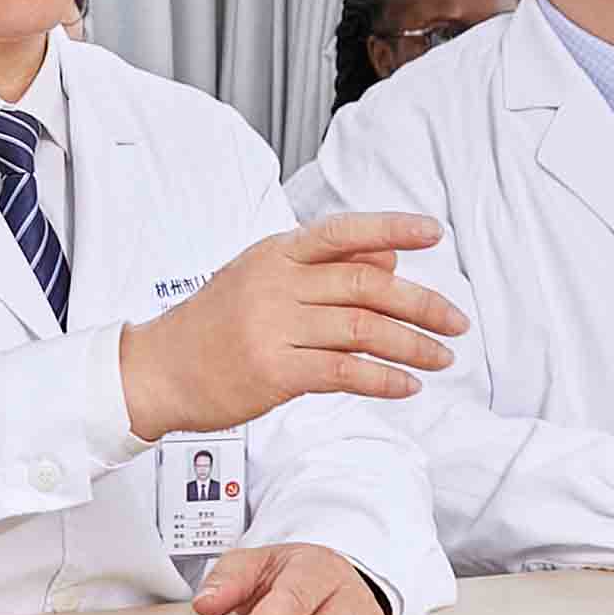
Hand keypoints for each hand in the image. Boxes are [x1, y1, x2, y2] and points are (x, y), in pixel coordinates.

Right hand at [118, 210, 465, 440]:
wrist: (158, 370)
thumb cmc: (212, 326)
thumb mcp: (262, 280)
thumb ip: (324, 269)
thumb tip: (389, 260)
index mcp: (275, 254)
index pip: (342, 231)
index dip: (391, 228)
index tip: (433, 232)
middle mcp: (275, 283)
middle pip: (365, 284)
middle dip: (421, 303)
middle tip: (456, 321)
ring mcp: (272, 326)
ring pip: (362, 328)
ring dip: (413, 344)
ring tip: (441, 357)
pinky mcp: (273, 370)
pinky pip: (344, 371)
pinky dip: (384, 379)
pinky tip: (407, 386)